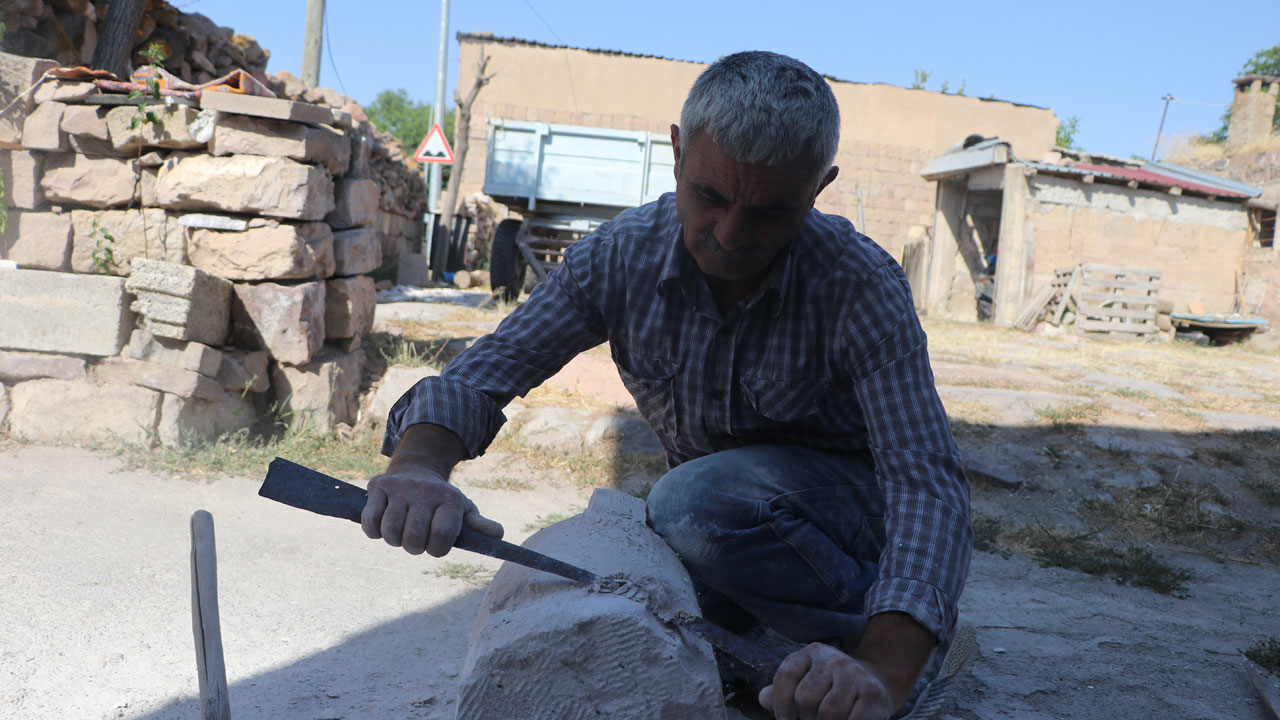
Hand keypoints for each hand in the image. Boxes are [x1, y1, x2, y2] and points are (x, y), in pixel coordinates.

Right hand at [362, 469, 503, 556]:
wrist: (417, 471)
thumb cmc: (441, 502)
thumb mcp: (463, 511)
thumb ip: (479, 526)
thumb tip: (498, 535)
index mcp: (450, 499)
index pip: (442, 536)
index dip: (437, 549)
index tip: (436, 544)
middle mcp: (426, 490)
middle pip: (414, 539)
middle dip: (415, 547)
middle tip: (417, 538)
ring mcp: (401, 488)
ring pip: (391, 532)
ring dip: (394, 540)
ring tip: (402, 531)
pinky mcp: (379, 486)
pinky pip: (371, 522)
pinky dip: (374, 531)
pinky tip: (383, 524)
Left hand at [758, 643, 894, 719]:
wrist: (876, 681)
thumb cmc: (833, 687)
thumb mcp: (807, 681)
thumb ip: (783, 691)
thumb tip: (763, 698)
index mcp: (812, 653)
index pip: (786, 675)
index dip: (781, 704)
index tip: (785, 719)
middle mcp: (833, 659)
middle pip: (806, 698)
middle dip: (805, 718)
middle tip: (811, 719)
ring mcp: (855, 674)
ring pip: (829, 712)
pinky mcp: (873, 692)